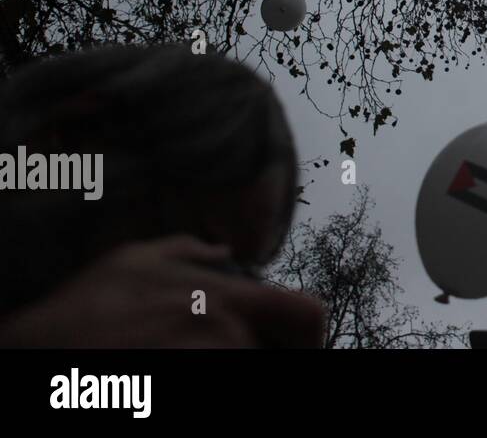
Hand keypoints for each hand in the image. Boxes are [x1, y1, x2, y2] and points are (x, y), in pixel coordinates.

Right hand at [0, 235, 325, 347]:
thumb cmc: (81, 309)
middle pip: (266, 353)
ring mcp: (206, 356)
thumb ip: (186, 250)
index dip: (312, 337)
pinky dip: (199, 372)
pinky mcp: (182, 377)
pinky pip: (215, 376)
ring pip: (240, 362)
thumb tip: (223, 249)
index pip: (306, 314)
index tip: (304, 350)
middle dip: (256, 353)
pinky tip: (162, 368)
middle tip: (216, 350)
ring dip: (220, 363)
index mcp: (222, 295)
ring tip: (172, 353)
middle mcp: (222, 327)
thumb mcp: (131, 261)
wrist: (34, 350)